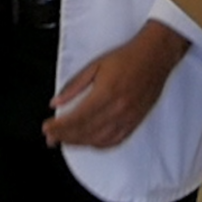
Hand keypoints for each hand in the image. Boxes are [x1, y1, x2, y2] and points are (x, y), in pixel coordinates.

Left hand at [41, 22, 189, 148]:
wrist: (155, 57)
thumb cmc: (127, 57)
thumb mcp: (95, 64)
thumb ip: (74, 85)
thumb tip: (56, 102)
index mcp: (105, 93)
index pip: (76, 118)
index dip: (59, 127)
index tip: (46, 128)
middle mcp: (117, 109)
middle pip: (85, 132)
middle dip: (64, 137)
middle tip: (50, 138)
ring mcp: (128, 118)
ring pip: (98, 140)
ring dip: (79, 143)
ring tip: (65, 141)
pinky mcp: (135, 122)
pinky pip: (115, 141)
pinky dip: (98, 145)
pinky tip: (89, 143)